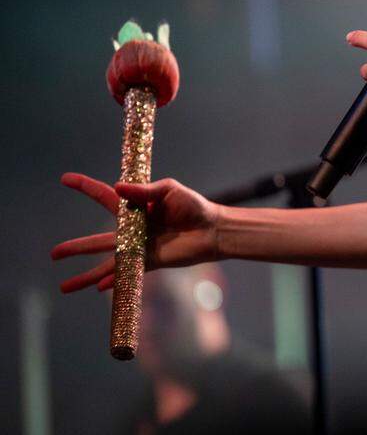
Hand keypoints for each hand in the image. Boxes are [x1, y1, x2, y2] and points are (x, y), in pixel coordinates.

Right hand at [50, 172, 221, 292]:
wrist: (212, 229)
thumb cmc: (193, 206)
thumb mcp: (169, 190)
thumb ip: (144, 191)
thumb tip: (117, 187)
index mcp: (136, 207)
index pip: (104, 196)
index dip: (85, 187)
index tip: (65, 179)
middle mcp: (133, 230)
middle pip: (98, 240)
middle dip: (76, 247)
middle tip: (53, 253)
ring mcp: (139, 248)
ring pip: (107, 262)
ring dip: (86, 274)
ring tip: (64, 287)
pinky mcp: (150, 262)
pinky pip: (127, 274)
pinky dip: (113, 282)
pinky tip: (99, 289)